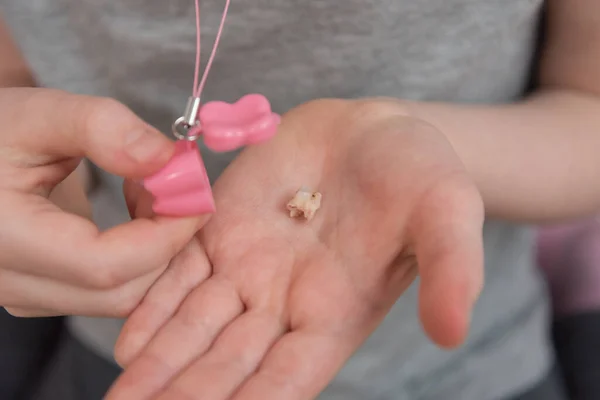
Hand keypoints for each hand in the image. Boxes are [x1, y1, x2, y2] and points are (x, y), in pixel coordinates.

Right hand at [0, 88, 205, 317]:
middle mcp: (8, 282)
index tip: (196, 195)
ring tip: (149, 190)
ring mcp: (25, 295)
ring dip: (156, 248)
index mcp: (2, 239)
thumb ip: (102, 127)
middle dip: (167, 242)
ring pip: (120, 297)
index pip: (104, 265)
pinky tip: (134, 208)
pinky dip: (139, 255)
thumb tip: (166, 159)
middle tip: (177, 187)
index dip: (165, 235)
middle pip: (121, 292)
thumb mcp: (39, 113)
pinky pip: (109, 291)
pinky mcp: (42, 293)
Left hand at [108, 99, 483, 399]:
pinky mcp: (221, 228)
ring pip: (196, 325)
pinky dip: (155, 305)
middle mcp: (285, 303)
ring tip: (123, 396)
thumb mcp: (448, 215)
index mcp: (336, 314)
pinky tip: (126, 340)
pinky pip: (181, 273)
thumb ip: (451, 270)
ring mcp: (249, 266)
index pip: (287, 377)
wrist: (372, 128)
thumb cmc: (420, 173)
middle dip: (188, 395)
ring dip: (160, 363)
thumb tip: (453, 331)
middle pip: (229, 363)